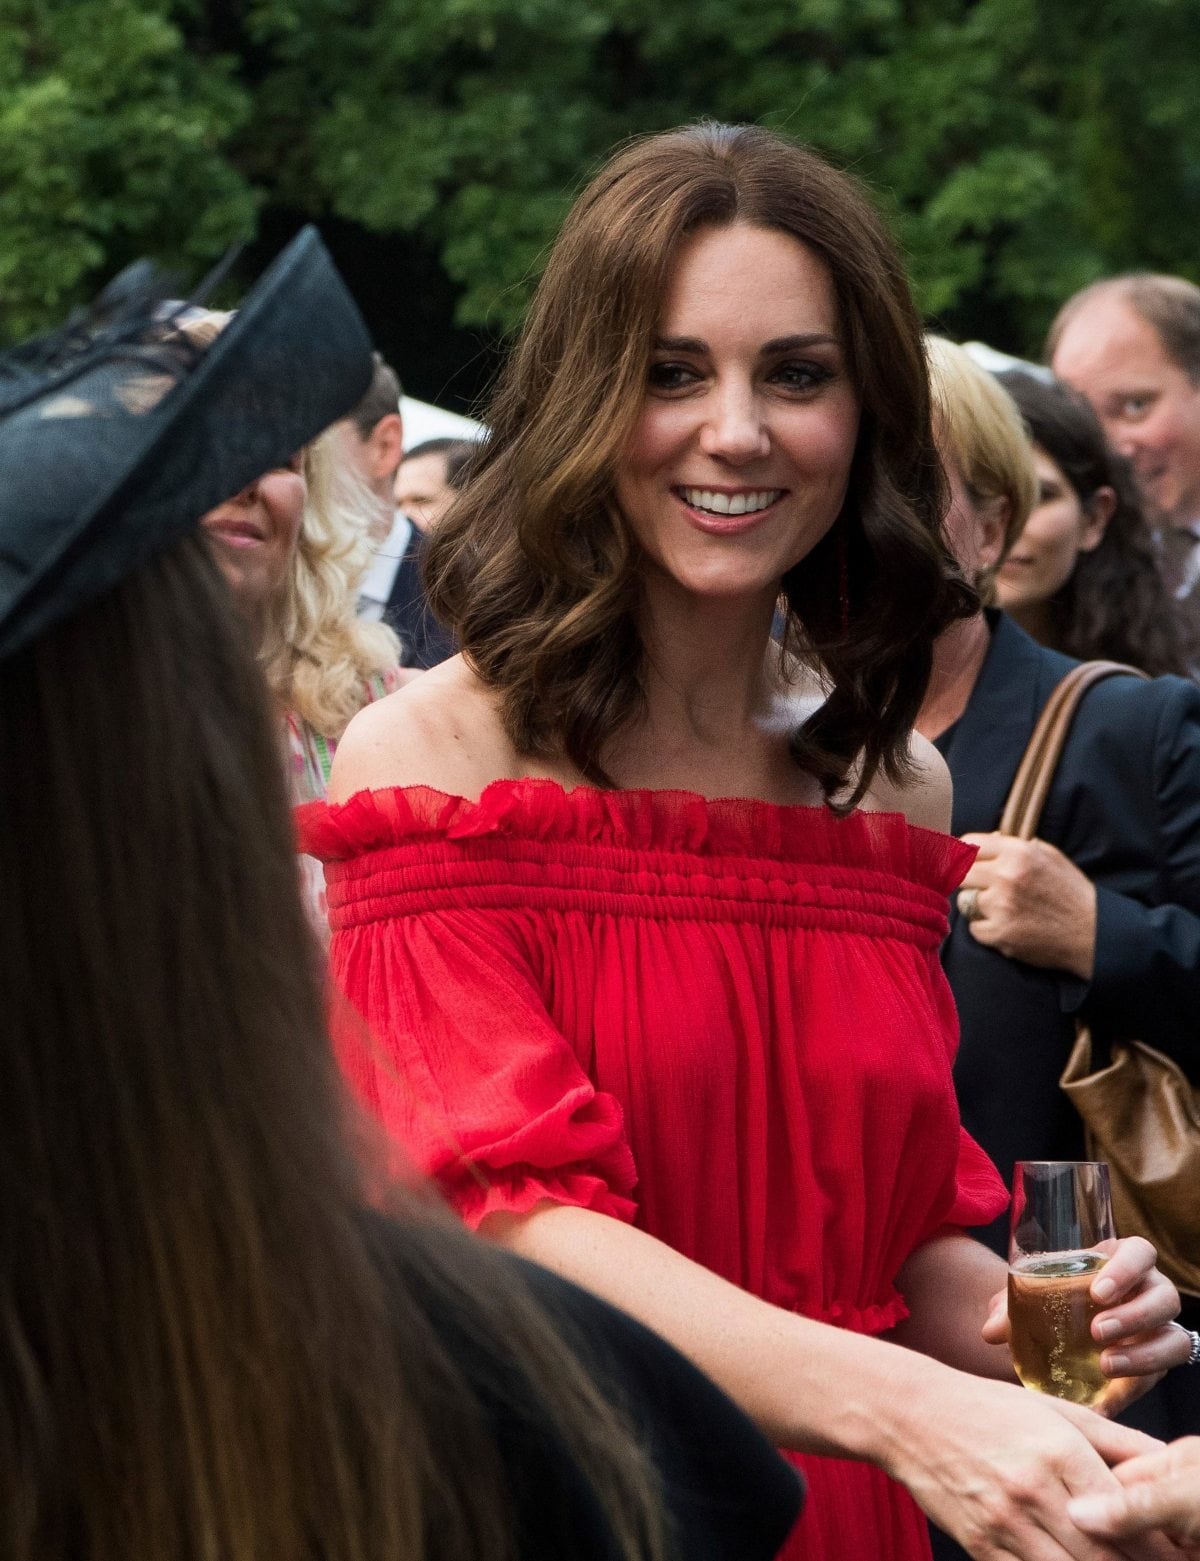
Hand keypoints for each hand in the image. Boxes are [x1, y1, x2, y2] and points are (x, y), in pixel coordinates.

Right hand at [883, 1368, 1175, 1559]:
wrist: (912, 1415)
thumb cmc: (988, 1409)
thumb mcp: (1055, 1410)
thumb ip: (1117, 1440)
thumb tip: (1170, 1463)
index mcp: (1059, 1450)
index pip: (1127, 1516)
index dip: (1159, 1544)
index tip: (1177, 1550)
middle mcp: (1033, 1489)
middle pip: (1105, 1555)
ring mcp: (1004, 1523)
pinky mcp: (981, 1547)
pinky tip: (1066, 1560)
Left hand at [958, 832, 1096, 979]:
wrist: (1092, 933)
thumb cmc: (1070, 892)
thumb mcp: (1049, 856)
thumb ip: (1014, 846)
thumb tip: (984, 842)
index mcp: (1018, 852)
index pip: (968, 843)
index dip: (963, 853)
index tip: (962, 862)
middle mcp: (1007, 876)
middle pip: (960, 873)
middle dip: (968, 880)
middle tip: (983, 888)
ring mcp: (1002, 906)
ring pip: (965, 901)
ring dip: (977, 907)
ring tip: (1003, 909)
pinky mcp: (1000, 933)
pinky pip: (974, 928)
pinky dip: (986, 930)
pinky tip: (1008, 926)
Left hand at [980, 1237, 1185, 1413]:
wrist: (1061, 1332)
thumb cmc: (1053, 1301)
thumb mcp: (1032, 1297)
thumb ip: (1009, 1308)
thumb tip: (990, 1332)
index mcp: (1120, 1261)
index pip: (1140, 1252)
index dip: (1126, 1269)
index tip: (1098, 1292)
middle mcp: (1149, 1292)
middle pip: (1165, 1297)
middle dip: (1135, 1315)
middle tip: (1098, 1331)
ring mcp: (1159, 1329)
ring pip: (1175, 1339)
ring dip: (1143, 1355)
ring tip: (1105, 1366)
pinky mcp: (1158, 1364)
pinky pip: (1160, 1378)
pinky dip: (1131, 1391)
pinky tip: (1103, 1403)